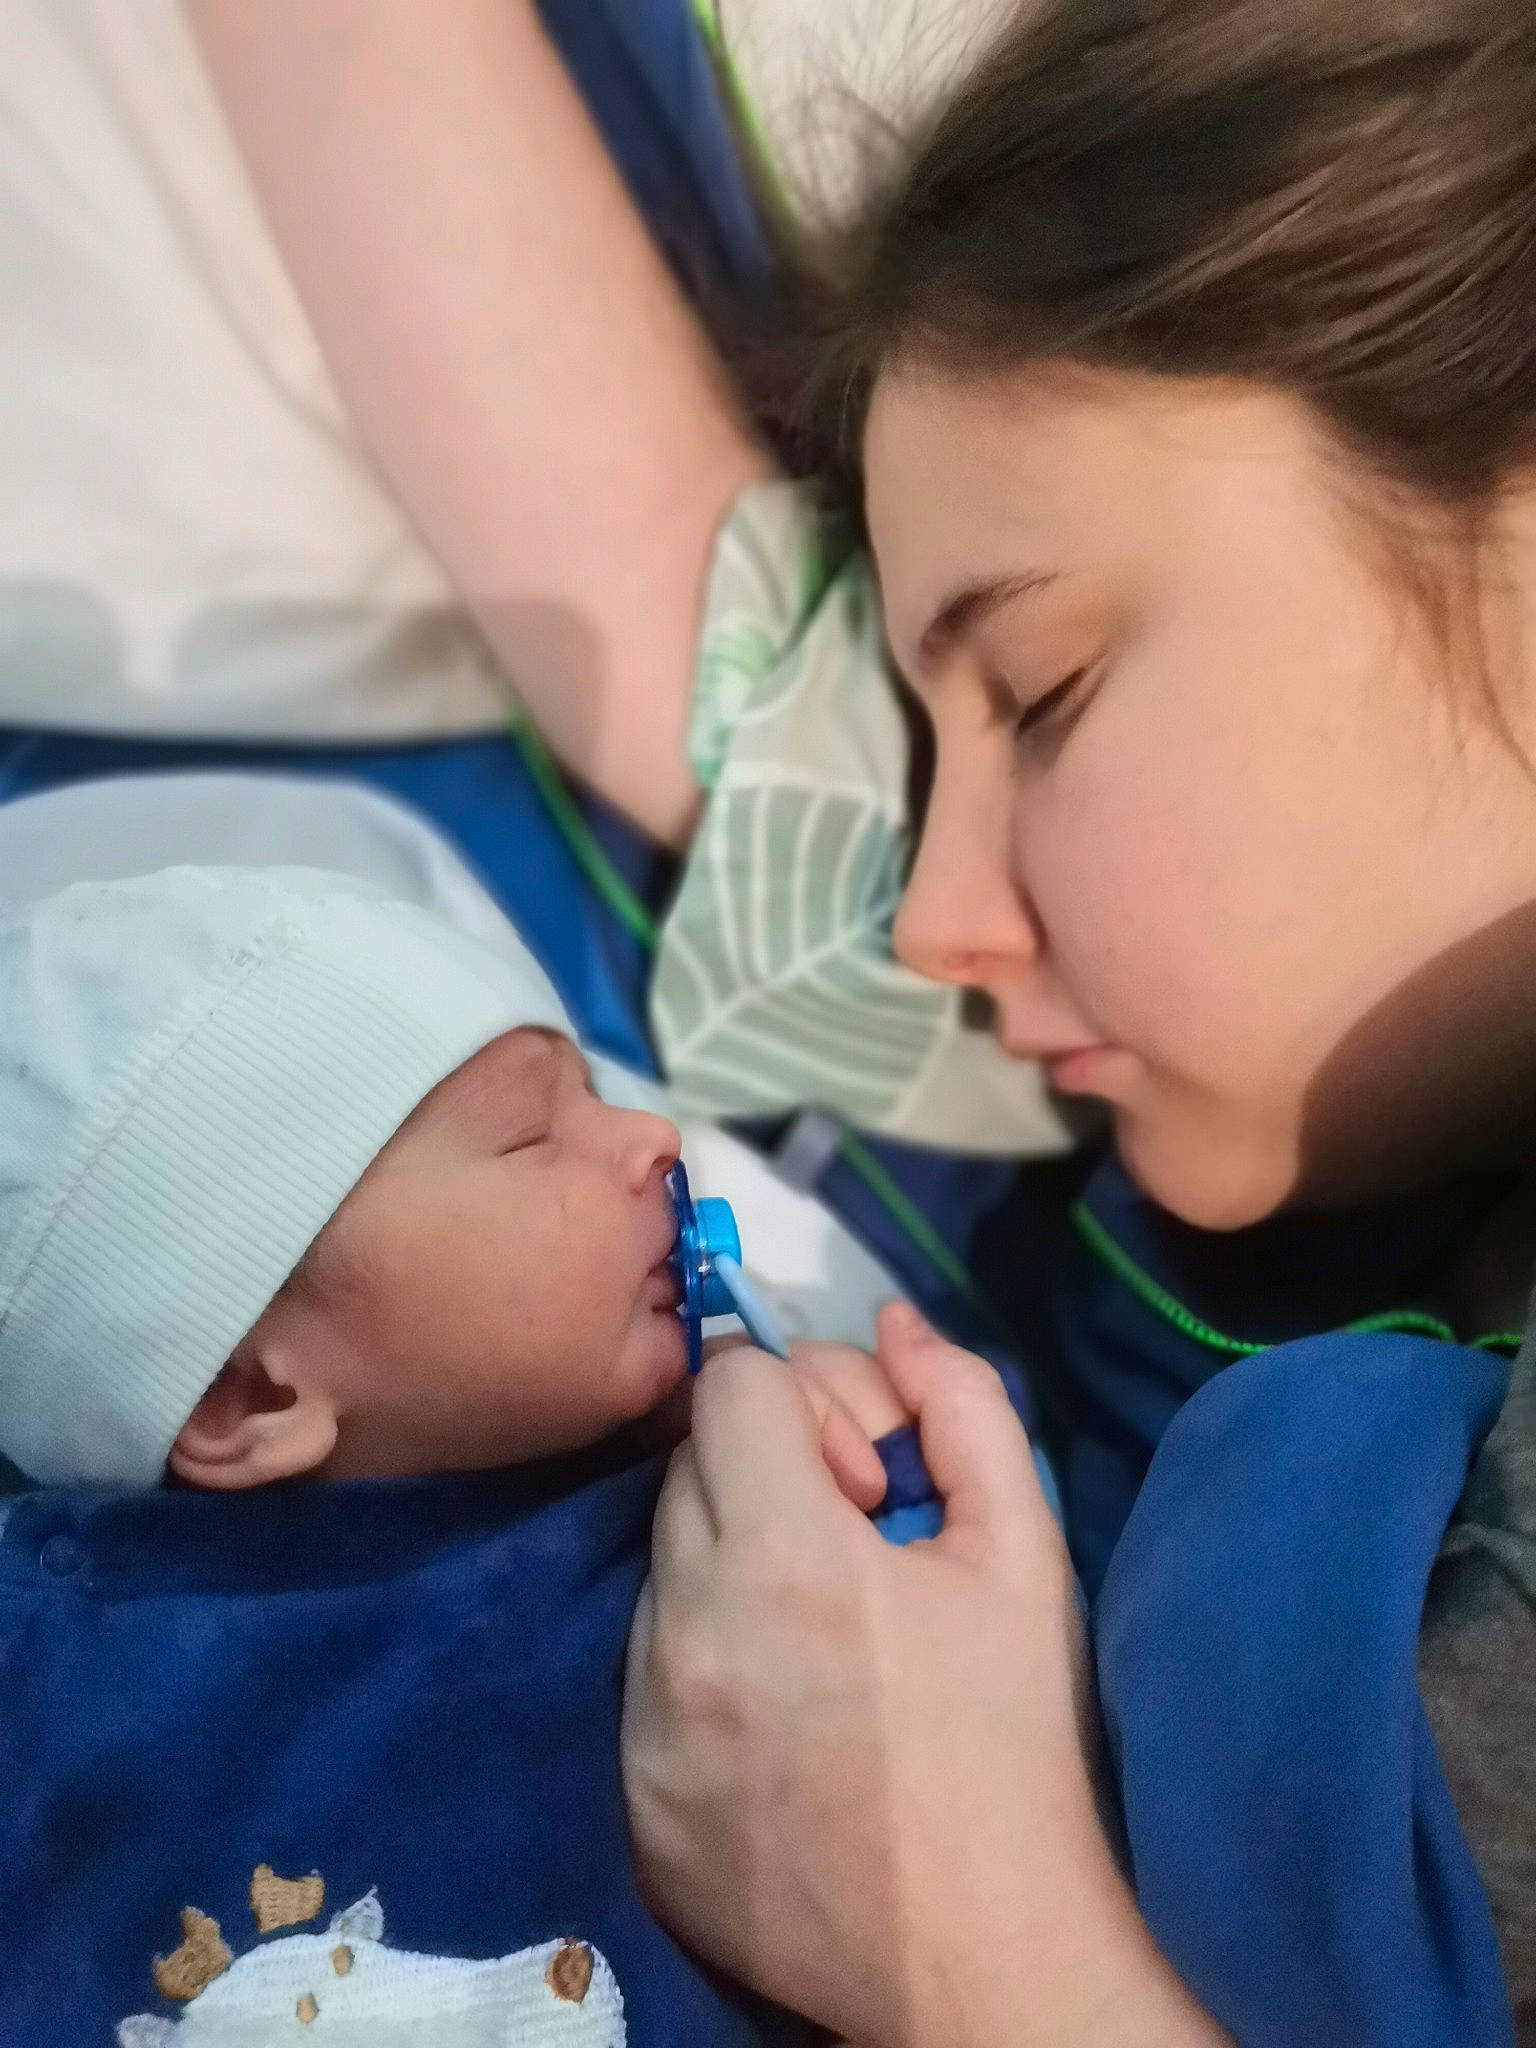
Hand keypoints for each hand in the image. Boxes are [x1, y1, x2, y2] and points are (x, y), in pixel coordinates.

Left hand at [623, 1305, 1226, 2047]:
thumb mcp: (1022, 1552)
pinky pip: (644, 1675)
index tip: (865, 1481)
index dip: (804, 1403)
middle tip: (852, 1544)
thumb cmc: (1018, 1745)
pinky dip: (701, 1664)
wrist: (983, 1960)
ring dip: (727, 1565)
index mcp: (781, 1554)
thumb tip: (895, 1322)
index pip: (728, 1381)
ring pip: (659, 1568)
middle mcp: (685, 1628)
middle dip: (764, 1472)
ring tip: (821, 1637)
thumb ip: (961, 1406)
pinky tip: (784, 1715)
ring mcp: (645, 1724)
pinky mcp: (634, 1801)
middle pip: (686, 1465)